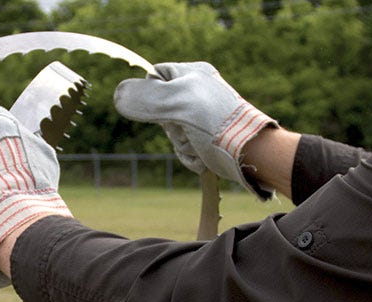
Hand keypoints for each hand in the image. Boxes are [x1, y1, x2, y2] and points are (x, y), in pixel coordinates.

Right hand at [114, 62, 277, 196]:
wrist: (252, 154)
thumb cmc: (219, 124)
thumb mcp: (179, 104)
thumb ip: (146, 98)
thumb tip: (119, 95)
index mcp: (193, 74)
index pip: (154, 76)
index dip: (152, 95)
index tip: (167, 107)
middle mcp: (197, 93)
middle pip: (159, 109)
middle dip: (169, 127)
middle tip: (187, 128)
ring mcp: (201, 117)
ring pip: (171, 133)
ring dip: (180, 145)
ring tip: (198, 145)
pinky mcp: (206, 139)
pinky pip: (183, 148)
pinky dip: (190, 157)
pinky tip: (203, 158)